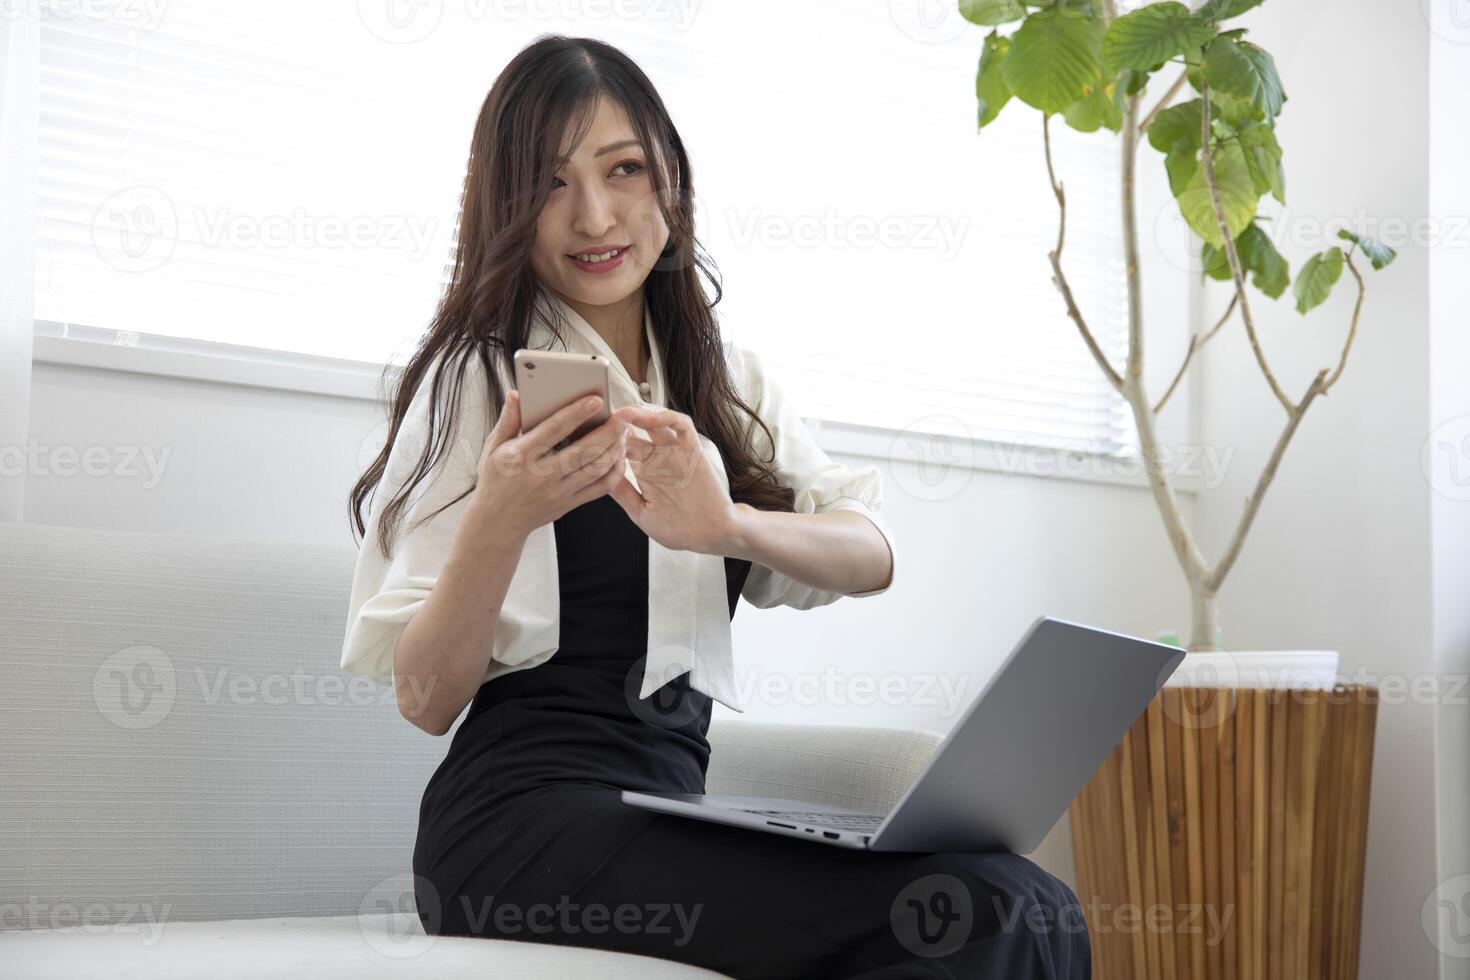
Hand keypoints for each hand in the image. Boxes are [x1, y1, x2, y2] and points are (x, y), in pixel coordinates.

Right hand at [469, 390, 632, 538]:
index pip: (554, 429)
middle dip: (609, 430)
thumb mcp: (493, 448)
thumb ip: (508, 420)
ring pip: (596, 468)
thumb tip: (516, 395)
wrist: (497, 523)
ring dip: (615, 449)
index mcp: (522, 456)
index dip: (577, 413)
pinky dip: (614, 472)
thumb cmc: (495, 481)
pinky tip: (619, 457)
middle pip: (584, 450)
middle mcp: (542, 475)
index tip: (596, 399)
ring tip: (623, 432)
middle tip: (624, 415)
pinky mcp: (569, 504)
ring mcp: (558, 492)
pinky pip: (599, 488)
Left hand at [606, 405, 742, 554]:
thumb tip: (598, 476)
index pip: (621, 448)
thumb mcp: (642, 513)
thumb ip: (622, 494)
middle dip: (617, 423)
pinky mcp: (693, 450)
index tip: (589, 436)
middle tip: (602, 417)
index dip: (606, 441)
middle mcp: (659, 458)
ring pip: (655, 422)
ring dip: (639, 414)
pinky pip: (682, 426)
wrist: (713, 535)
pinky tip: (652, 418)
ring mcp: (676, 453)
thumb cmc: (680, 529)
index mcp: (645, 472)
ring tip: (623, 412)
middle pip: (634, 431)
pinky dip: (668, 417)